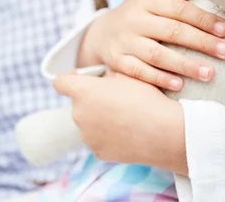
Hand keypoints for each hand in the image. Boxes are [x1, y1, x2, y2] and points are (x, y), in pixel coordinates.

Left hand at [53, 71, 187, 174]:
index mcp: (82, 92)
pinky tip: (127, 132)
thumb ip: (107, 72)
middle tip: (115, 99)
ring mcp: (87, 136)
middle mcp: (78, 115)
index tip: (81, 79)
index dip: (69, 79)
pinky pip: (98, 139)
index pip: (60, 82)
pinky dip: (108, 136)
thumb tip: (102, 75)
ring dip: (99, 119)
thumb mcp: (126, 73)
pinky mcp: (97, 152)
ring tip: (124, 117)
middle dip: (91, 100)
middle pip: (77, 103)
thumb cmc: (146, 98)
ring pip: (88, 123)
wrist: (164, 132)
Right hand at [77, 0, 224, 90]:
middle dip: (201, 42)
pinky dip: (159, 78)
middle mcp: (133, 20)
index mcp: (145, 0)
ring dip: (184, 64)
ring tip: (209, 73)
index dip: (203, 19)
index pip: (178, 8)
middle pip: (171, 31)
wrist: (101, 33)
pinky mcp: (117, 61)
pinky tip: (179, 84)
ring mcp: (124, 41)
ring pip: (156, 54)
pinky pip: (139, 71)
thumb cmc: (138, 14)